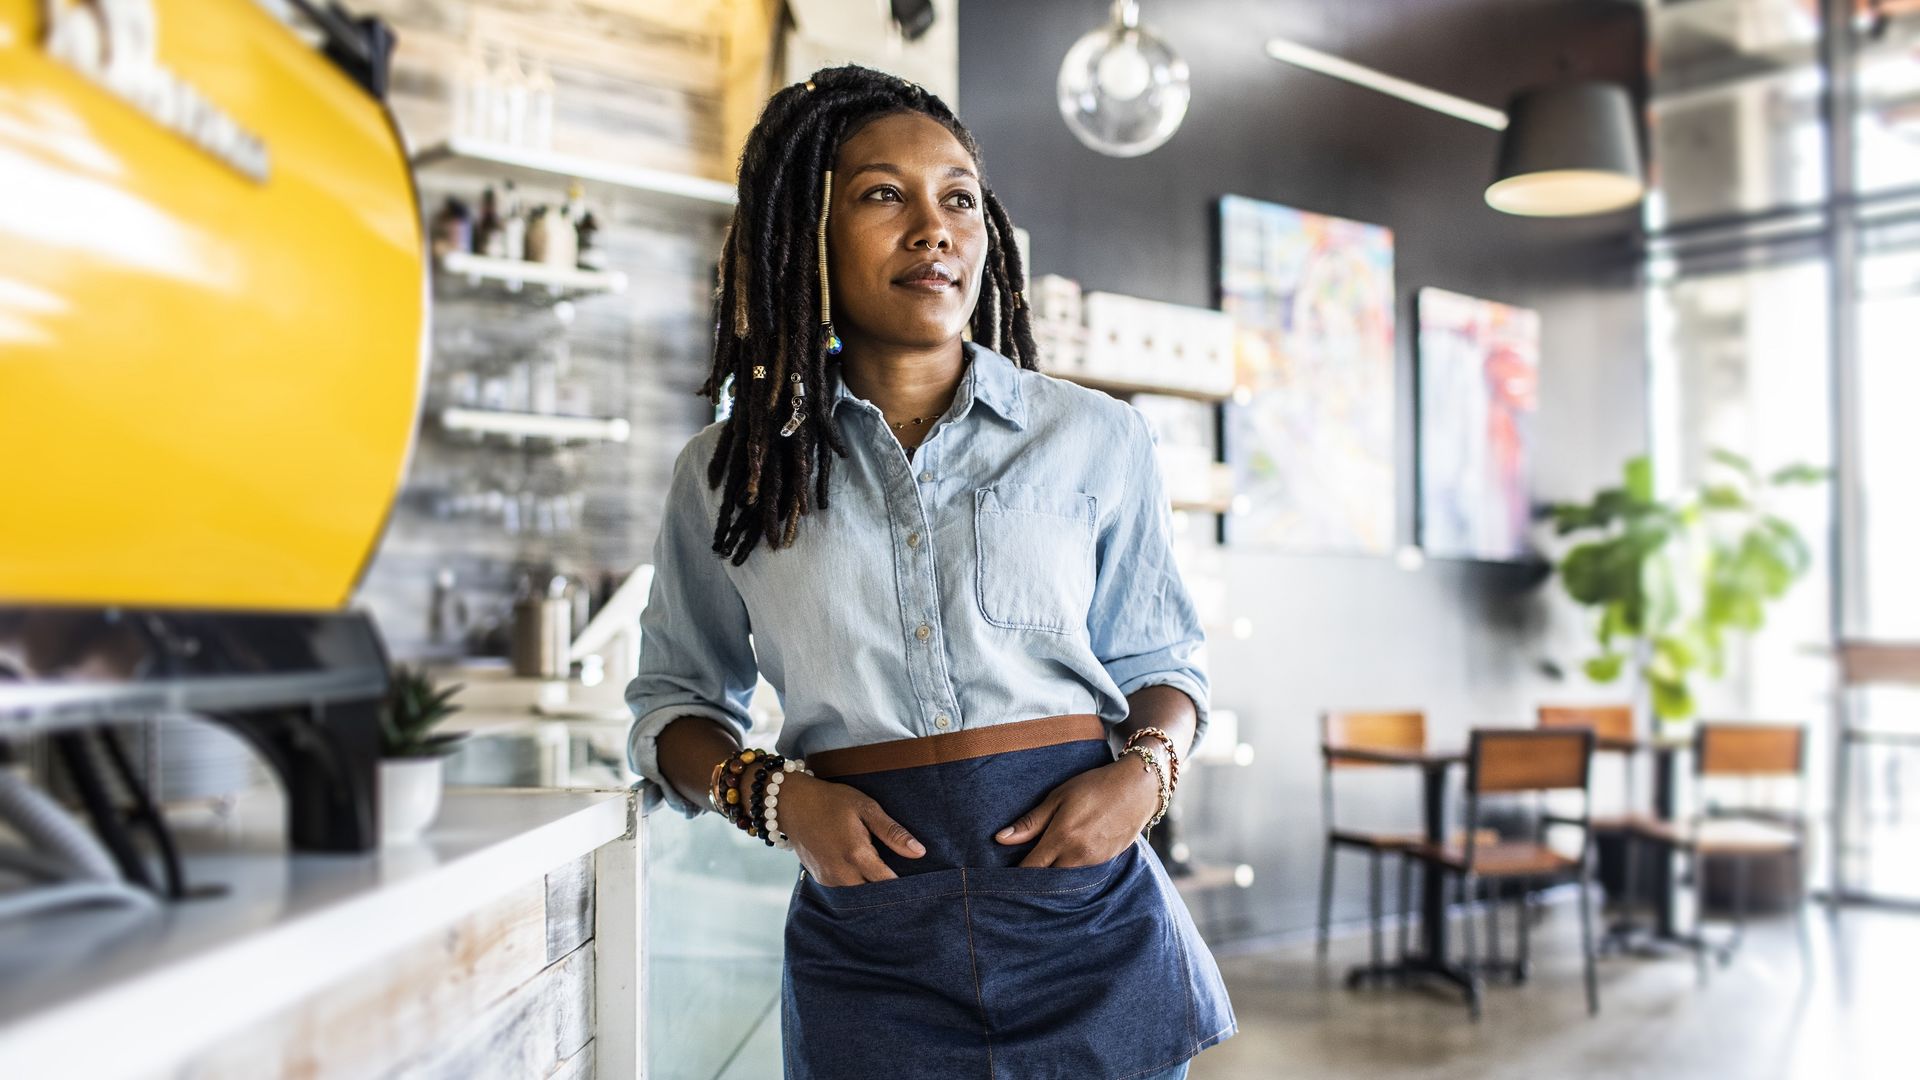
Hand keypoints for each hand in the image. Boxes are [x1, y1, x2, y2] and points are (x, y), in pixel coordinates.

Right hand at [771, 769, 925, 886]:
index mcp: (856, 855)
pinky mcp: (820, 880)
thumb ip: (892, 832)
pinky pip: (845, 890)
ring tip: (884, 873)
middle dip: (888, 889)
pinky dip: (856, 884)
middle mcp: (841, 873)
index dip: (905, 885)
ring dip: (872, 887)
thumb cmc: (832, 802)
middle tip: (904, 879)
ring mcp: (828, 879)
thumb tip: (919, 852)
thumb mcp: (866, 808)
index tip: (918, 882)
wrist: (792, 804)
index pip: (888, 883)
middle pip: (874, 893)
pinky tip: (863, 871)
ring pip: (859, 894)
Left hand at [993, 758, 1160, 867]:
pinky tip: (1064, 860)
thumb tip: (1001, 839)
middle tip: (1019, 872)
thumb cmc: (1094, 787)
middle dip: (1032, 879)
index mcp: (1062, 837)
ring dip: (1051, 875)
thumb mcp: (1059, 797)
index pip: (1031, 868)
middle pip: (1046, 879)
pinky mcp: (1106, 863)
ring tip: (1041, 864)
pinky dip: (1069, 871)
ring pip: (1064, 879)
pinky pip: (1080, 875)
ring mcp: (1094, 862)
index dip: (1015, 876)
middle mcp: (1078, 855)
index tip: (1002, 877)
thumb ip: (1031, 821)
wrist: (1137, 789)